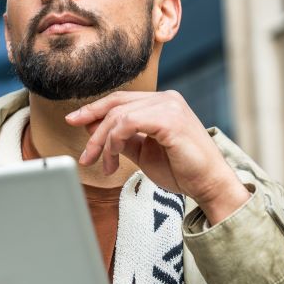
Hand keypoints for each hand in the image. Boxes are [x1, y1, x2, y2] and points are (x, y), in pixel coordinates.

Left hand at [66, 90, 249, 223]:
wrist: (209, 185)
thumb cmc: (181, 170)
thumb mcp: (143, 152)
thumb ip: (122, 139)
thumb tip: (92, 128)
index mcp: (161, 103)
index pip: (120, 100)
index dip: (94, 109)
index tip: (74, 121)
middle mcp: (166, 99)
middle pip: (116, 105)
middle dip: (94, 129)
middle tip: (85, 155)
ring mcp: (169, 106)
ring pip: (119, 115)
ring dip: (104, 143)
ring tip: (106, 166)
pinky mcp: (170, 119)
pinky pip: (129, 123)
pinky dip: (115, 141)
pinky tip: (115, 159)